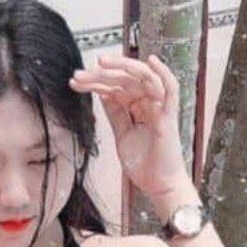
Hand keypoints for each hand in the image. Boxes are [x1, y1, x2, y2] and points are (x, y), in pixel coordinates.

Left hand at [69, 52, 190, 204]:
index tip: (75, 82)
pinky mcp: (169, 116)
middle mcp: (149, 103)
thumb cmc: (144, 165)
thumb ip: (115, 114)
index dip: (95, 82)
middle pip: (125, 79)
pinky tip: (151, 61)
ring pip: (143, 78)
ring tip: (101, 62)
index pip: (116, 86)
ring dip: (123, 67)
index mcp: (137, 108)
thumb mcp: (122, 135)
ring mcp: (160, 108)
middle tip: (79, 74)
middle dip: (100, 75)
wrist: (158, 186)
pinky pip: (170, 89)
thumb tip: (103, 94)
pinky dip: (163, 73)